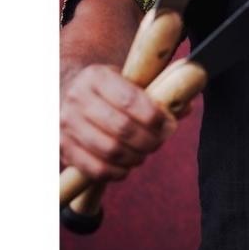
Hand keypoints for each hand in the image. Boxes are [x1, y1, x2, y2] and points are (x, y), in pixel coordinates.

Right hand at [60, 64, 184, 182]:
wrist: (66, 92)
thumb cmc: (109, 87)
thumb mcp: (128, 78)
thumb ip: (157, 90)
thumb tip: (186, 106)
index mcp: (96, 76)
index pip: (129, 99)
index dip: (154, 116)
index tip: (168, 124)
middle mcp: (77, 99)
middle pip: (121, 128)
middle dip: (148, 139)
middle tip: (161, 141)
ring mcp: (65, 125)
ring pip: (108, 150)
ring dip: (135, 156)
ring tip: (145, 152)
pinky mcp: (61, 148)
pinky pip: (92, 169)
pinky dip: (116, 172)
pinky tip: (128, 166)